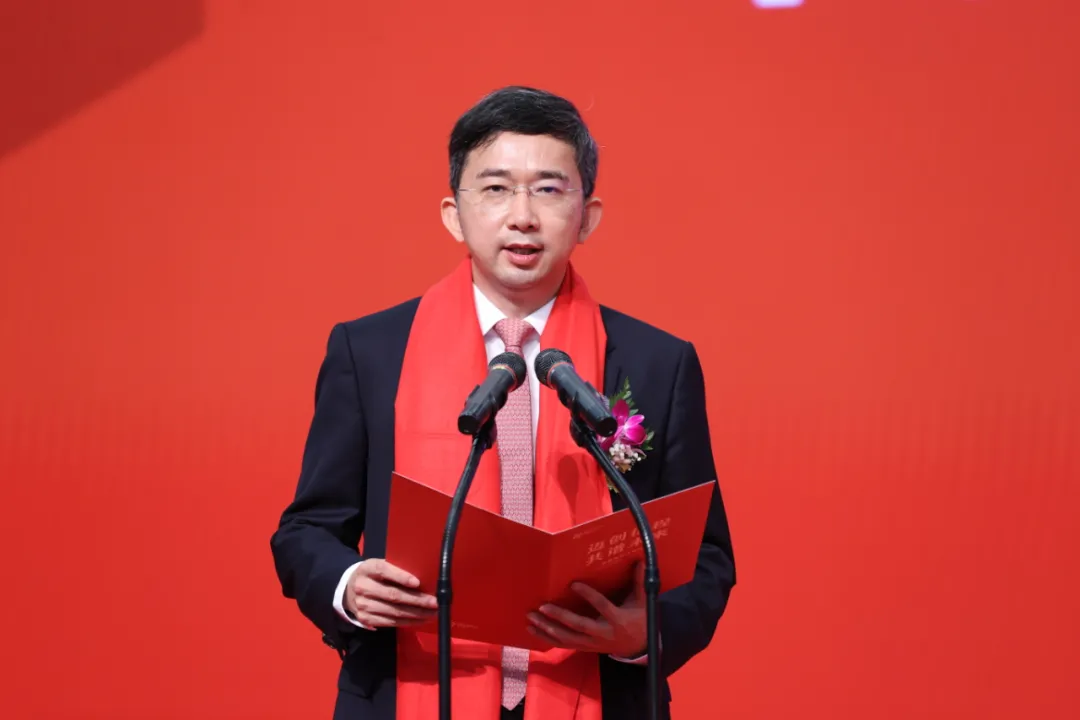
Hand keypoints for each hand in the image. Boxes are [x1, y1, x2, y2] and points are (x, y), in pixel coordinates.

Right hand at [345, 559, 437, 627]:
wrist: (348, 589)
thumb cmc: (373, 575)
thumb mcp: (379, 565)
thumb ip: (395, 568)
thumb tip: (424, 575)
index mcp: (368, 568)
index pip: (384, 570)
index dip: (401, 577)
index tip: (417, 582)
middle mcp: (363, 587)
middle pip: (392, 595)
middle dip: (417, 600)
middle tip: (435, 602)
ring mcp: (363, 605)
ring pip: (394, 612)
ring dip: (416, 613)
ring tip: (433, 612)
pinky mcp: (365, 619)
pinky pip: (391, 623)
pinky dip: (408, 622)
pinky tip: (421, 619)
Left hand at [526, 561, 646, 657]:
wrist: (638, 647)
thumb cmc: (640, 620)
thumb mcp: (643, 602)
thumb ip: (639, 582)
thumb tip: (641, 560)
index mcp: (618, 620)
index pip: (602, 607)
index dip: (589, 596)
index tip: (573, 584)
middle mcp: (603, 634)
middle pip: (579, 626)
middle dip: (560, 617)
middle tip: (542, 606)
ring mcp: (592, 643)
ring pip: (567, 638)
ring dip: (547, 628)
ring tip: (531, 617)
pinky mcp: (584, 647)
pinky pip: (563, 644)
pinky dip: (546, 638)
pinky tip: (533, 630)